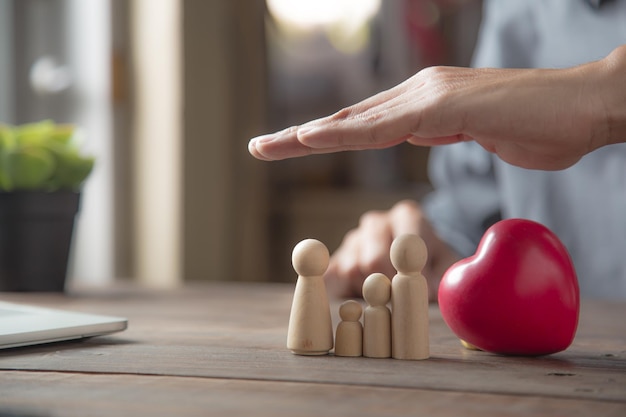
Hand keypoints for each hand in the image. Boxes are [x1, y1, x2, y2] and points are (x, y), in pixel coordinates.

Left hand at [249, 45, 625, 169]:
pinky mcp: (445, 105)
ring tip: (266, 147)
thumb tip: (420, 135)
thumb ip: (443, 133)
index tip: (289, 148)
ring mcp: (430, 96)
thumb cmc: (539, 127)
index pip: (362, 124)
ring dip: (306, 136)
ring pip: (356, 120)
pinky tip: (312, 139)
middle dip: (297, 137)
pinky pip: (384, 126)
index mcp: (424, 103)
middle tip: (257, 147)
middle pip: (347, 119)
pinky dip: (345, 135)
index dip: (323, 136)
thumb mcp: (477, 136)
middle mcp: (420, 93)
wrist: (585, 108)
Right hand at [324, 200, 459, 301]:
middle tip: (402, 302)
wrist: (410, 264)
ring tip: (387, 295)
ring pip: (354, 271)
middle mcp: (376, 222)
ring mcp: (354, 239)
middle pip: (375, 259)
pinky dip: (349, 293)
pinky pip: (336, 278)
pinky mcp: (336, 258)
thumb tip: (429, 290)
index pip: (406, 242)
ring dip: (371, 292)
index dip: (412, 271)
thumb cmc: (432, 263)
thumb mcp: (446, 265)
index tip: (418, 289)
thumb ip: (442, 275)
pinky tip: (365, 297)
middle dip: (389, 286)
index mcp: (407, 215)